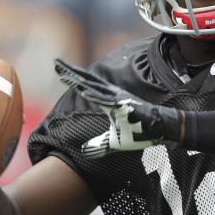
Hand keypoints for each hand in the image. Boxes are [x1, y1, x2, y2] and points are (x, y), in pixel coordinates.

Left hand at [54, 58, 182, 158]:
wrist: (160, 128)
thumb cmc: (138, 132)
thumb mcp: (113, 141)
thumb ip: (98, 145)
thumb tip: (84, 151)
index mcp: (107, 98)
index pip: (86, 85)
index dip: (72, 77)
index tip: (58, 69)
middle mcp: (111, 94)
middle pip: (86, 80)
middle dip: (70, 71)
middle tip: (55, 62)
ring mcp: (117, 99)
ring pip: (93, 87)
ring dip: (78, 80)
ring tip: (63, 73)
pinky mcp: (124, 106)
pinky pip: (106, 100)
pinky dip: (94, 94)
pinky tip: (83, 89)